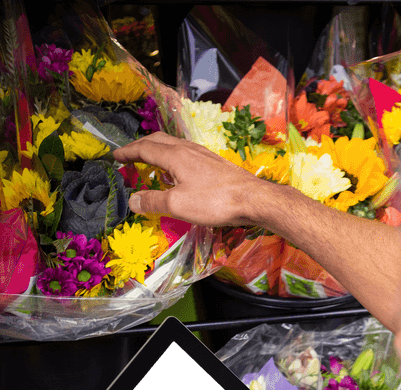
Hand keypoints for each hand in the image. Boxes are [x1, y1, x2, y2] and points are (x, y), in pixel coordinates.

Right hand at [113, 132, 273, 226]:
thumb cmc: (215, 201)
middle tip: (129, 155)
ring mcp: (203, 154)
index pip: (144, 148)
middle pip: (158, 140)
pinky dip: (173, 158)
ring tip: (150, 162)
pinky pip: (186, 155)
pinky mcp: (214, 164)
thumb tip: (133, 201)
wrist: (253, 199)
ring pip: (173, 146)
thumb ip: (153, 202)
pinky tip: (178, 173)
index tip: (114, 156)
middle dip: (140, 146)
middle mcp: (188, 149)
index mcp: (174, 155)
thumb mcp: (177, 205)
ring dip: (157, 151)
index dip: (127, 152)